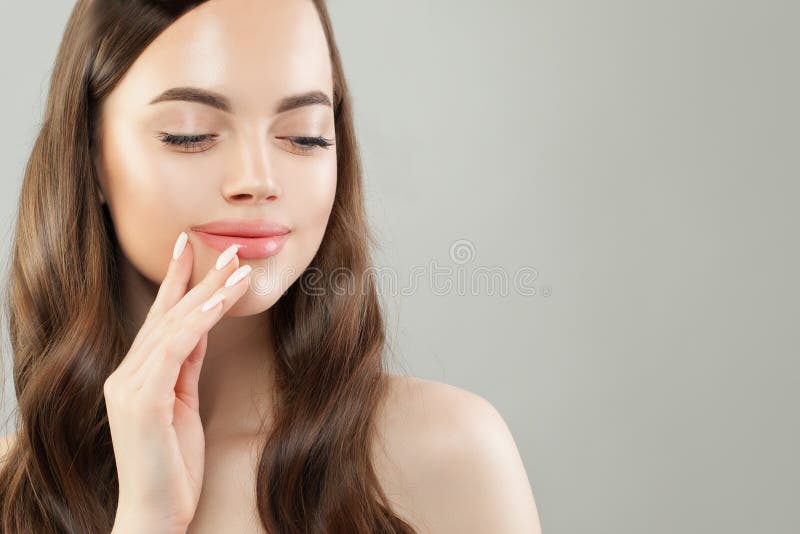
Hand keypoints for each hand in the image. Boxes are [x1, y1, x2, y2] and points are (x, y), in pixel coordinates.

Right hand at [104, 232, 251, 531]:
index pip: (159, 320)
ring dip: (209, 292)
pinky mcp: (142, 399)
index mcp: (135, 377)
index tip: (191, 250)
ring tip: (238, 267)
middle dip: (196, 277)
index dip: (176, 283)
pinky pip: (176, 347)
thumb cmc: (172, 466)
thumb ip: (185, 367)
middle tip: (224, 246)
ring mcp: (130, 386)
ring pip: (173, 325)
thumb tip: (200, 330)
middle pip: (166, 315)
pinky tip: (223, 299)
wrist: (155, 513)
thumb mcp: (183, 406)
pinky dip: (202, 319)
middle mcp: (126, 375)